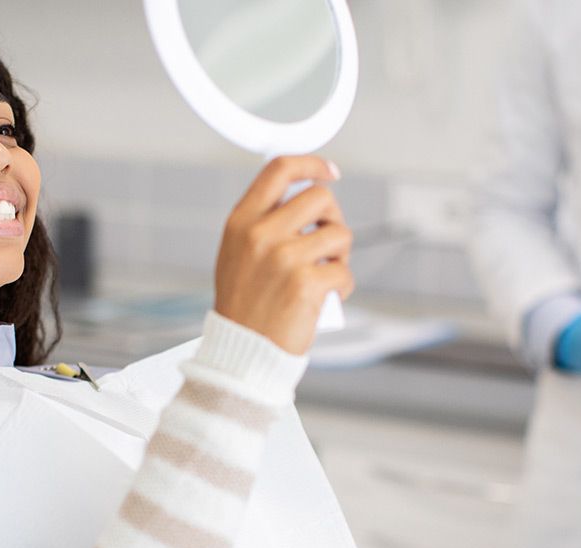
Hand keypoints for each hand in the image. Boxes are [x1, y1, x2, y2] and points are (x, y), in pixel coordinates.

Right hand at [214, 156, 353, 354]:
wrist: (241, 351)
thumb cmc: (243, 306)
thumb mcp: (237, 254)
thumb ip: (262, 223)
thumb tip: (306, 197)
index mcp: (241, 222)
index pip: (279, 170)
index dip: (311, 164)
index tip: (329, 171)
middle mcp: (260, 235)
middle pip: (320, 197)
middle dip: (333, 218)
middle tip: (328, 243)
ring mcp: (283, 258)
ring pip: (339, 234)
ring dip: (340, 255)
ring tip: (324, 274)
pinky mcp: (306, 284)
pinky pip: (344, 271)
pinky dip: (342, 286)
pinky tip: (326, 298)